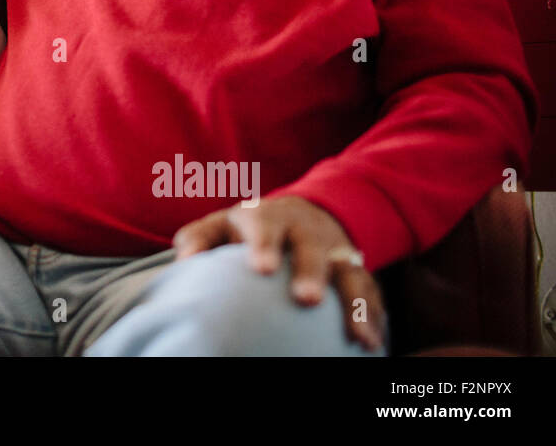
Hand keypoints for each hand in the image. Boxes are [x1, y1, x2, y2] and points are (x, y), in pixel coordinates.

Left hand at [173, 195, 384, 351]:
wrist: (303, 212)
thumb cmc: (251, 229)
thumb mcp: (223, 225)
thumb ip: (199, 238)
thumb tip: (182, 261)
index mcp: (268, 217)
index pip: (264, 225)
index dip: (263, 244)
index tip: (261, 268)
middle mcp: (305, 231)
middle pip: (310, 248)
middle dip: (310, 272)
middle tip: (307, 299)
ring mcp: (334, 250)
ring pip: (348, 272)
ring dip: (354, 302)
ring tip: (356, 334)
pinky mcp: (354, 269)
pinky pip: (369, 292)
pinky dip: (373, 316)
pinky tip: (372, 342)